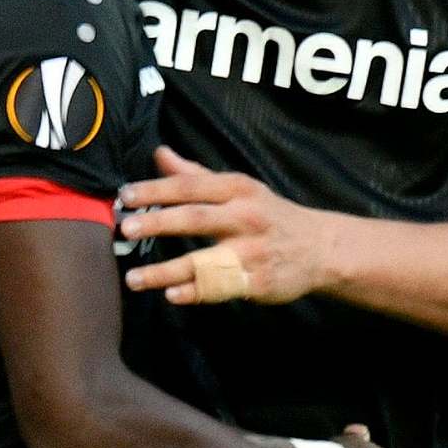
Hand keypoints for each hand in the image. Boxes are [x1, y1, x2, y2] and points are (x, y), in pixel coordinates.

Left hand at [120, 147, 332, 304]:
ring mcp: (253, 252)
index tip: (125, 195)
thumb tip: (159, 153)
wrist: (322, 248)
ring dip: (166, 271)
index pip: (190, 186)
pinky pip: (221, 288)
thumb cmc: (269, 214)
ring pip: (204, 262)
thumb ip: (196, 174)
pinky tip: (171, 294)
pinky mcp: (259, 281)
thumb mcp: (239, 188)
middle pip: (196, 219)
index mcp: (237, 190)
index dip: (156, 189)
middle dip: (159, 223)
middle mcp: (245, 217)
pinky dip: (196, 292)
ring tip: (133, 278)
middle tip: (125, 229)